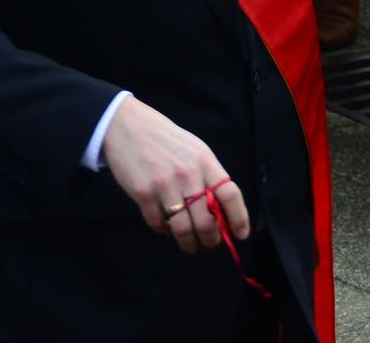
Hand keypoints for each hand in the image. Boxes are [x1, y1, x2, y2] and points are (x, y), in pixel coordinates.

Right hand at [101, 96, 250, 253]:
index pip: (230, 195)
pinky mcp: (143, 193)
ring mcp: (165, 184)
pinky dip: (163, 231)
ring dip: (188, 243)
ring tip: (189, 244)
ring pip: (183, 229)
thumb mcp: (196, 151)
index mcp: (205, 162)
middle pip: (207, 221)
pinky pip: (158, 224)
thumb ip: (209, 177)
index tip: (241, 234)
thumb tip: (221, 211)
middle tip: (207, 243)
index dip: (239, 219)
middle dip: (210, 240)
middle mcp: (188, 174)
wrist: (129, 126)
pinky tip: (165, 226)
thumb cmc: (167, 140)